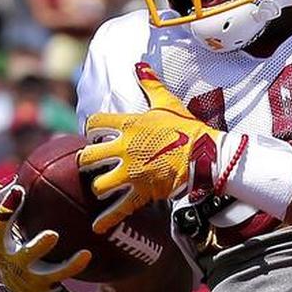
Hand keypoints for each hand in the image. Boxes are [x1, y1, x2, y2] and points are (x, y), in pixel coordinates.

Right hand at [0, 179, 90, 291]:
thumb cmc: (22, 251)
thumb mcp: (16, 232)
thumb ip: (20, 208)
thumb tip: (32, 171)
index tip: (15, 184)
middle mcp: (5, 250)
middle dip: (6, 212)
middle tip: (18, 192)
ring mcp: (21, 267)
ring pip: (27, 255)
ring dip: (37, 244)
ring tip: (52, 234)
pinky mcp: (39, 281)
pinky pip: (57, 272)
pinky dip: (72, 264)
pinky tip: (86, 254)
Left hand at [80, 63, 221, 234]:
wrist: (205, 154)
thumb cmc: (187, 127)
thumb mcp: (167, 103)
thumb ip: (150, 84)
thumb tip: (140, 64)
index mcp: (128, 125)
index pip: (94, 123)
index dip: (91, 128)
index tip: (95, 132)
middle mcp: (124, 149)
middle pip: (87, 156)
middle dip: (86, 160)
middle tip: (90, 163)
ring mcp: (131, 173)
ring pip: (99, 184)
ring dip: (98, 186)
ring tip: (101, 187)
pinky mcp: (142, 192)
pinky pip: (119, 208)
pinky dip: (107, 219)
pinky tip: (96, 227)